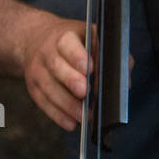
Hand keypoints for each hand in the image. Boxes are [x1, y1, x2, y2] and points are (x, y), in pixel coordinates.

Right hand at [20, 13, 131, 130]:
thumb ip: (109, 55)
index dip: (78, 57)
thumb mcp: (89, 36)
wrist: (35, 40)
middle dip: (72, 81)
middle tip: (85, 93)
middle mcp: (47, 52)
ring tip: (84, 116)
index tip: (90, 69)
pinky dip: (58, 115)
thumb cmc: (73, 41)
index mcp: (64, 36)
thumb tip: (124, 82)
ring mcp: (37, 70)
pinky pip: (44, 104)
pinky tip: (71, 123)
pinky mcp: (33, 88)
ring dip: (68, 105)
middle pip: (57, 67)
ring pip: (50, 89)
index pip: (68, 44)